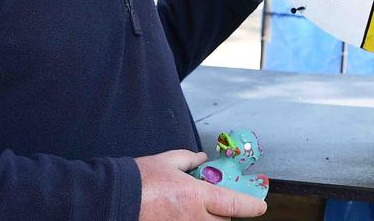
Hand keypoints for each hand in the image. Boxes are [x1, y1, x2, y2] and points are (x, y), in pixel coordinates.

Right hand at [136, 149, 266, 220]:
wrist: (113, 198)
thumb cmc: (139, 180)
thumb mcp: (168, 161)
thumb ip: (189, 159)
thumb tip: (201, 159)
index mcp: (196, 196)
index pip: (235, 205)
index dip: (252, 206)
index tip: (260, 206)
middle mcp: (193, 218)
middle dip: (225, 213)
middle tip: (220, 203)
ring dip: (209, 219)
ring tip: (198, 208)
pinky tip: (184, 213)